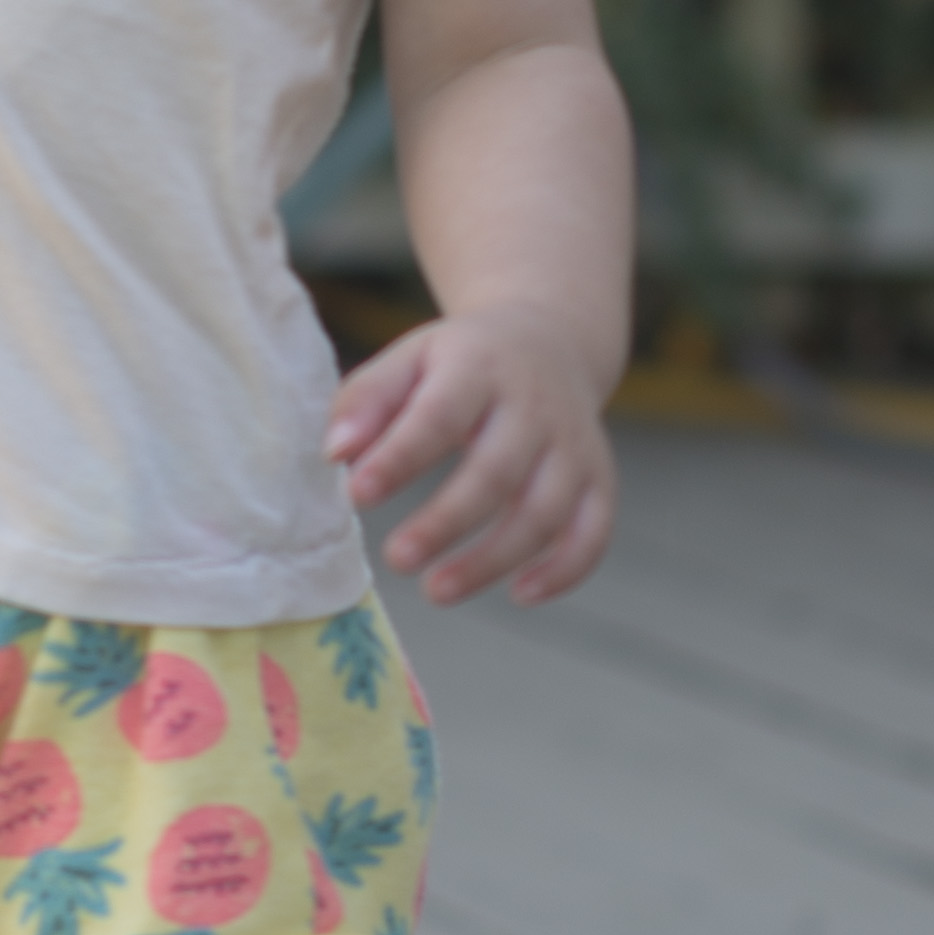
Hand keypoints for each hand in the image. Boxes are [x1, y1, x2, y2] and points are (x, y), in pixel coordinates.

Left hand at [329, 305, 614, 607]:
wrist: (550, 341)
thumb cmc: (460, 364)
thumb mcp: (410, 359)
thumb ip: (366, 400)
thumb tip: (335, 452)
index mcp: (479, 368)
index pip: (440, 415)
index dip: (401, 457)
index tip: (357, 494)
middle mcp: (535, 406)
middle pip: (496, 472)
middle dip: (445, 522)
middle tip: (396, 559)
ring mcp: (573, 445)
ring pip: (544, 511)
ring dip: (493, 559)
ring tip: (436, 590)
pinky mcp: (598, 479)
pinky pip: (593, 532)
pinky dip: (564, 570)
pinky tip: (519, 594)